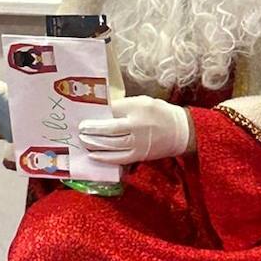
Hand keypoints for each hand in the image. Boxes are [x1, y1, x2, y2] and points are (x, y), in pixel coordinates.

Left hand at [78, 97, 192, 164]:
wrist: (180, 131)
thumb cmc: (159, 113)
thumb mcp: (142, 101)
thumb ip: (123, 105)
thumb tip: (101, 109)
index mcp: (138, 108)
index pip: (112, 109)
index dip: (97, 112)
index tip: (84, 113)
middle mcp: (137, 126)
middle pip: (109, 129)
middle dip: (92, 130)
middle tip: (80, 129)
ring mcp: (138, 142)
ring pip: (111, 144)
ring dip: (94, 143)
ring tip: (83, 140)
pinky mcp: (139, 155)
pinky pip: (119, 158)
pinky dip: (104, 157)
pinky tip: (93, 155)